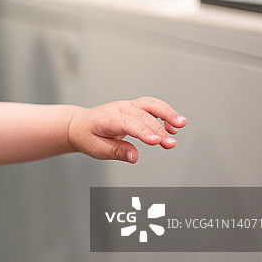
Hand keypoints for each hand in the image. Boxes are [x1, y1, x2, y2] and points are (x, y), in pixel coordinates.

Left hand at [67, 97, 186, 162]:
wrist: (80, 125)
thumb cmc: (88, 136)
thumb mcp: (96, 148)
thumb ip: (116, 152)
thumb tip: (134, 157)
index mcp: (106, 118)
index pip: (127, 123)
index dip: (143, 131)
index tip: (156, 141)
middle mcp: (118, 108)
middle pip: (142, 115)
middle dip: (158, 129)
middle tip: (170, 144)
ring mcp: (127, 106)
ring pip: (150, 104)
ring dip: (167, 114)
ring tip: (180, 125)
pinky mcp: (135, 107)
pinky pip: (152, 106)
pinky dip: (165, 114)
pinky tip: (174, 126)